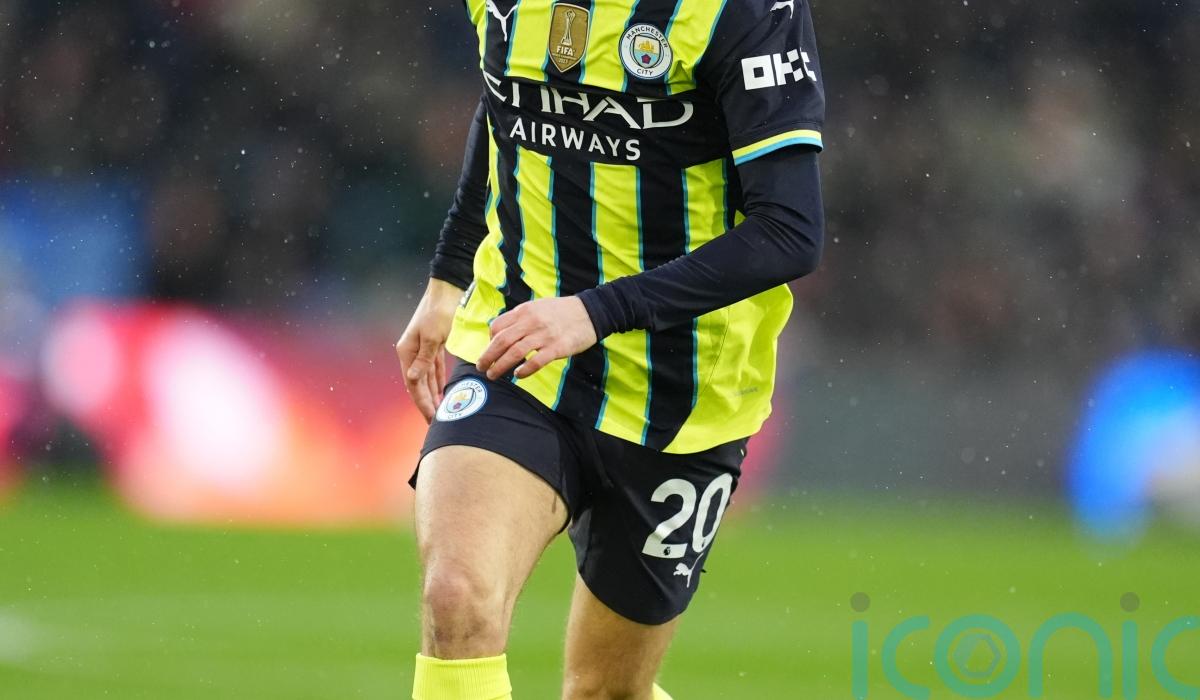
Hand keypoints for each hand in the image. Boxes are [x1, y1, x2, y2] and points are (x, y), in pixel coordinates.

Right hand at [396, 279, 461, 422]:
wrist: (448, 290)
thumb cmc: (439, 311)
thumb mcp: (433, 336)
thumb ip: (424, 359)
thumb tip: (412, 379)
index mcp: (407, 351)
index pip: (413, 383)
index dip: (421, 402)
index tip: (431, 417)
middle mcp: (411, 352)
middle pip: (418, 384)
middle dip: (427, 402)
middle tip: (436, 422)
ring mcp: (422, 349)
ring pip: (427, 378)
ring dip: (433, 394)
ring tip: (441, 412)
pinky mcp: (434, 346)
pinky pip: (435, 369)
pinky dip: (439, 381)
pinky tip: (443, 393)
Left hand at [476, 296, 597, 380]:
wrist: (590, 312)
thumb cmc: (562, 311)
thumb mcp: (538, 307)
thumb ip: (521, 318)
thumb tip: (502, 333)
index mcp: (525, 311)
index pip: (497, 326)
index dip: (489, 341)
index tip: (490, 350)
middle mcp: (532, 322)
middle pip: (502, 341)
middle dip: (488, 356)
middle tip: (481, 367)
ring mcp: (545, 335)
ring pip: (515, 352)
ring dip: (500, 366)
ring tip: (493, 375)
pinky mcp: (557, 348)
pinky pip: (536, 361)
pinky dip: (524, 370)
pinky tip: (518, 375)